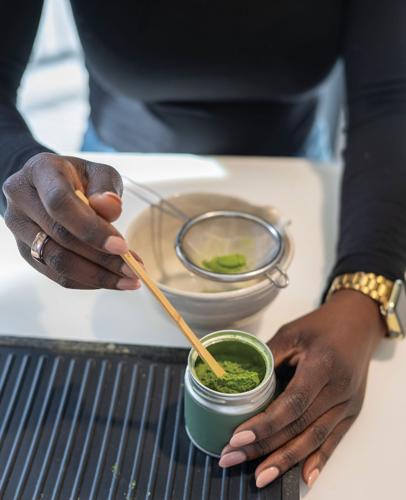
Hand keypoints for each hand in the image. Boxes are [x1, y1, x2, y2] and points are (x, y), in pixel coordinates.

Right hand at [3, 152, 140, 289]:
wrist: (54, 186)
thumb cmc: (81, 179)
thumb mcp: (100, 173)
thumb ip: (107, 188)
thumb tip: (110, 209)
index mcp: (40, 171)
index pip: (60, 204)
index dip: (91, 228)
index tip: (122, 247)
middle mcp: (22, 199)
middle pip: (60, 237)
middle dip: (102, 258)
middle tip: (133, 269)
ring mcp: (19, 228)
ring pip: (57, 262)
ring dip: (97, 276)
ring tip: (128, 280)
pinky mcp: (25, 251)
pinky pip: (56, 274)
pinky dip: (87, 281)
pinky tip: (112, 280)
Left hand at [219, 289, 385, 487]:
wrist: (358, 325)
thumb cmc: (321, 326)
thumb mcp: (291, 333)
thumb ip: (268, 356)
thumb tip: (237, 379)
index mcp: (322, 366)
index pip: (292, 403)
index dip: (265, 424)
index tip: (238, 437)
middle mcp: (338, 390)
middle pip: (299, 427)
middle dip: (264, 447)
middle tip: (232, 458)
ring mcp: (347, 404)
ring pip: (314, 440)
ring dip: (284, 460)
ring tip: (259, 476)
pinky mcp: (350, 413)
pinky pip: (333, 441)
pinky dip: (317, 461)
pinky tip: (302, 477)